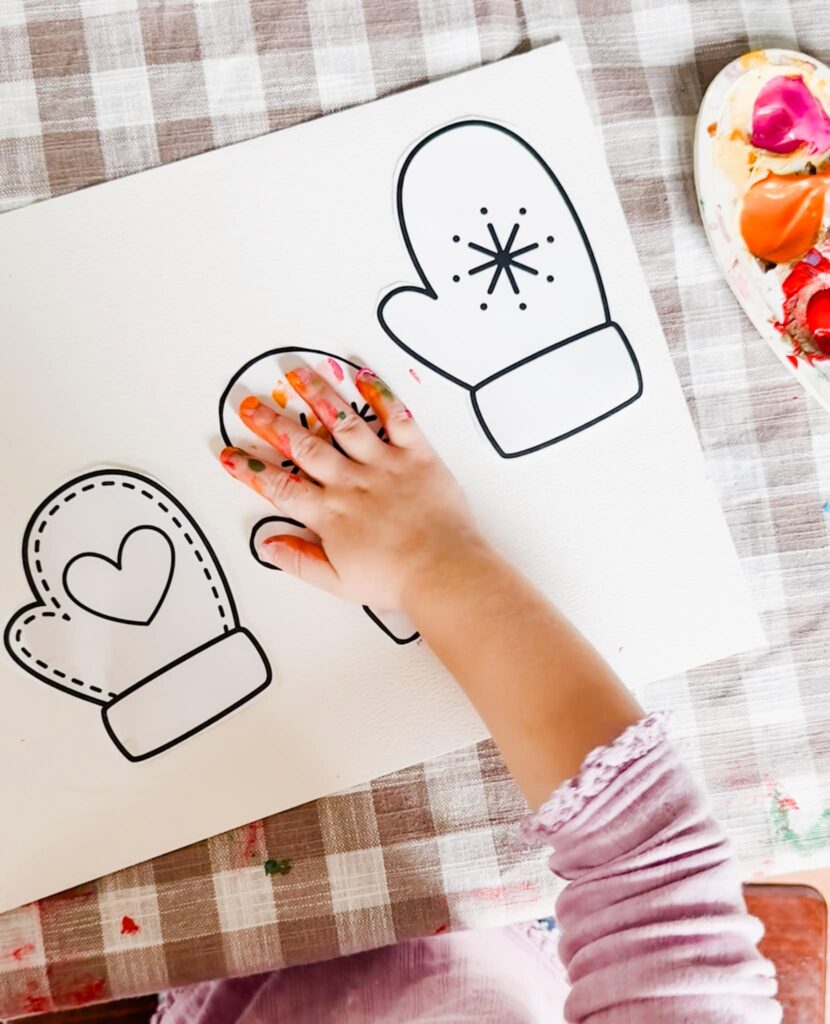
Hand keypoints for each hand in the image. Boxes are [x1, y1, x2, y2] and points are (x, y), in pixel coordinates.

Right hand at [219, 366, 483, 610]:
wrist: (444, 571)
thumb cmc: (396, 580)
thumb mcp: (340, 583)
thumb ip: (300, 561)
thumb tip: (266, 545)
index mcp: (330, 514)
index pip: (281, 487)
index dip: (253, 470)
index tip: (230, 455)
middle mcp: (351, 483)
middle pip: (304, 446)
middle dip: (273, 423)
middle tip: (250, 405)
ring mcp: (384, 464)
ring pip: (344, 423)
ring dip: (318, 396)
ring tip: (296, 374)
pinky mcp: (416, 455)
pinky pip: (396, 418)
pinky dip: (381, 395)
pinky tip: (363, 375)